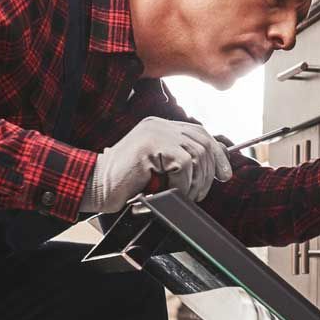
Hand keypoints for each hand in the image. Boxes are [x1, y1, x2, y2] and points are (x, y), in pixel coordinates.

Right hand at [80, 117, 232, 212]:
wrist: (96, 186)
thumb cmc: (124, 183)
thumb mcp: (157, 168)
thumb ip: (178, 161)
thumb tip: (212, 170)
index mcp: (160, 127)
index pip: (200, 133)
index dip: (217, 153)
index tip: (224, 174)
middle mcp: (159, 125)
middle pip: (203, 142)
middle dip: (211, 171)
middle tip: (201, 192)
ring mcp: (155, 133)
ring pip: (196, 154)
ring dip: (196, 181)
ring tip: (185, 194)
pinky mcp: (151, 145)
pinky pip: (183, 164)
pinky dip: (182, 183)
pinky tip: (169, 190)